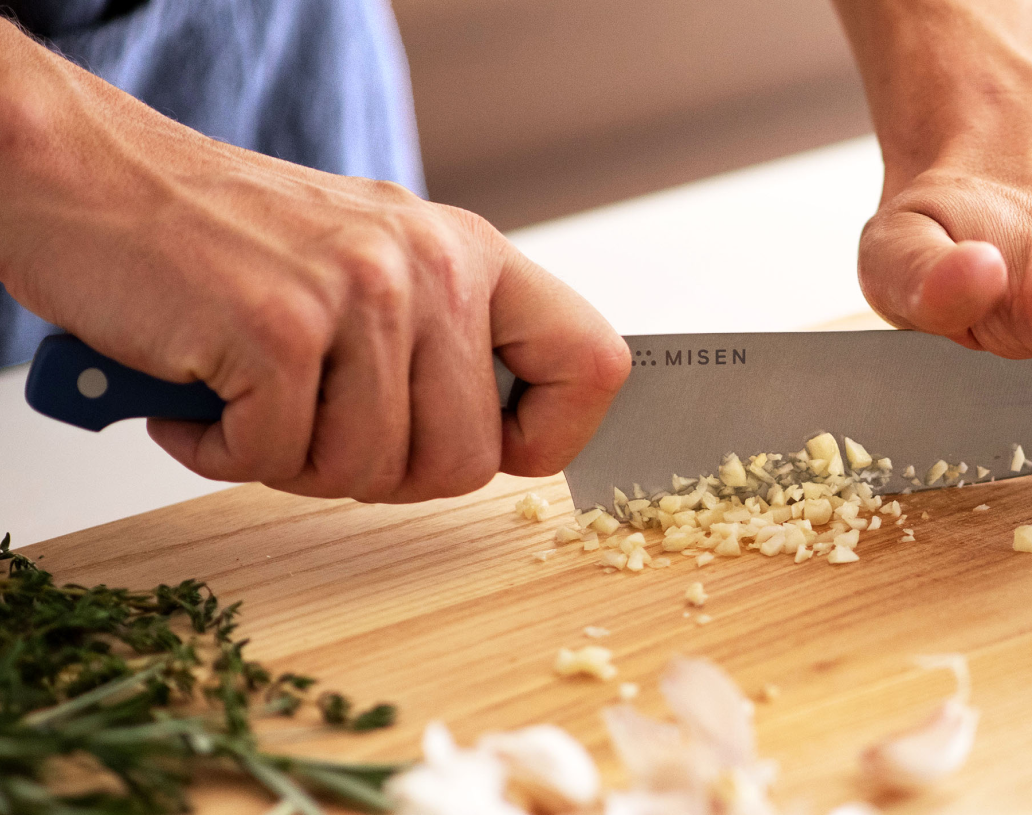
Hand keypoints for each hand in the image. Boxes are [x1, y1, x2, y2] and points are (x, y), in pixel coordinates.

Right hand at [0, 22, 628, 501]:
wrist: (94, 179)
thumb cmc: (232, 240)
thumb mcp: (373, 265)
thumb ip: (442, 340)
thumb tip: (499, 441)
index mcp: (470, 254)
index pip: (594, 364)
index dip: (553, 438)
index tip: (494, 449)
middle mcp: (430, 268)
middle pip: (467, 462)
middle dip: (385, 477)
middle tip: (316, 434)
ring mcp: (358, 296)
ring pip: (372, 472)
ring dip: (295, 464)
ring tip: (251, 402)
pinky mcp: (278, 330)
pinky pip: (279, 461)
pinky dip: (224, 453)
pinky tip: (200, 399)